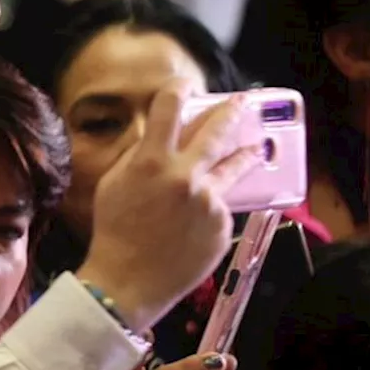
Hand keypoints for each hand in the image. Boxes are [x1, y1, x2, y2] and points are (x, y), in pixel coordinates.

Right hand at [77, 81, 261, 331]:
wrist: (128, 281)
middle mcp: (185, 176)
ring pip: (232, 169)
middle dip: (230, 112)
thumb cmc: (114, 232)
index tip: (184, 87)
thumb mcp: (113, 185)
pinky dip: (211, 208)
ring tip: (256, 148)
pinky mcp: (222, 226)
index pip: (169, 108)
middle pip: (216, 131)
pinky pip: (220, 207)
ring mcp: (209, 201)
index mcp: (151, 161)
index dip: (178, 91)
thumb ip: (137, 157)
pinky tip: (196, 219)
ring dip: (245, 154)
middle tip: (241, 103)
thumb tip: (156, 138)